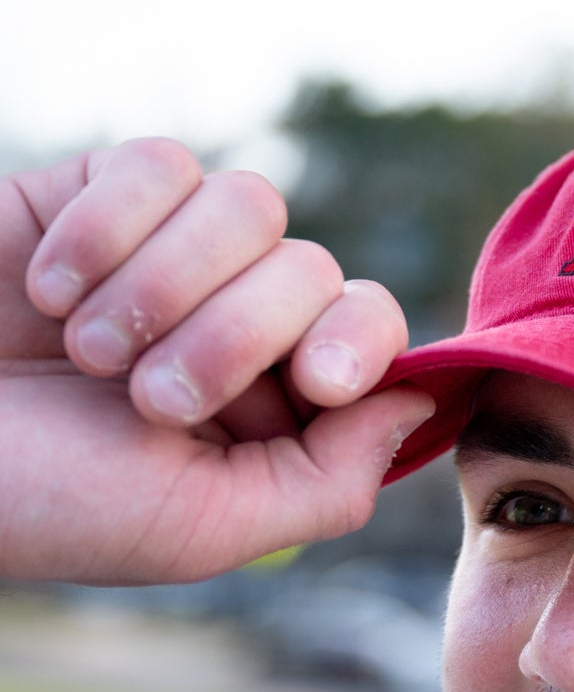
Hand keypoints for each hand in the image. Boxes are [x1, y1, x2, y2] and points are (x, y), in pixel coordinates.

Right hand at [1, 139, 433, 584]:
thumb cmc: (42, 500)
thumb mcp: (200, 528)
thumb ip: (325, 483)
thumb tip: (413, 402)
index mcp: (267, 404)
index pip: (368, 331)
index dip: (355, 342)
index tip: (311, 382)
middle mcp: (230, 319)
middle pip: (314, 270)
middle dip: (234, 339)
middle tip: (142, 396)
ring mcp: (167, 251)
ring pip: (251, 205)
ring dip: (168, 285)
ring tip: (87, 346)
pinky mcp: (94, 192)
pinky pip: (161, 162)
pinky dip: (107, 226)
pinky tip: (47, 284)